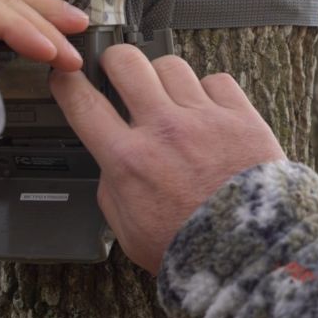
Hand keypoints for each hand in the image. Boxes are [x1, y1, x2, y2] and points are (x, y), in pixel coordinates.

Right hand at [50, 45, 285, 273]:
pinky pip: (217, 80)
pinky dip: (207, 91)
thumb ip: (112, 189)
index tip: (64, 76)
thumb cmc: (191, 249)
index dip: (65, 81)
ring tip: (167, 97)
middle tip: (116, 71)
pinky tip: (206, 112)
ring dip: (161, 77)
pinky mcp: (242, 118)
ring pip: (170, 64)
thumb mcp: (126, 230)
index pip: (82, 102)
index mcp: (128, 161)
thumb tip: (110, 164)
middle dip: (113, 60)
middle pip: (126, 62)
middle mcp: (163, 131)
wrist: (252, 257)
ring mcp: (204, 120)